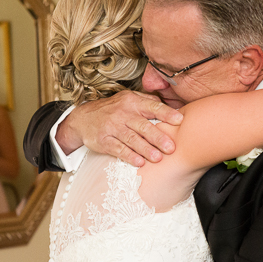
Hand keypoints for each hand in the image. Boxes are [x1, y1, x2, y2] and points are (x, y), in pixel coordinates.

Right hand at [56, 90, 183, 165]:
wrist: (83, 118)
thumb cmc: (112, 109)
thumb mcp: (128, 99)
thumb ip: (148, 101)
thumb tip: (172, 106)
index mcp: (132, 102)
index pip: (152, 107)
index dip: (166, 113)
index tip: (179, 120)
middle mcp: (123, 114)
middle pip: (143, 126)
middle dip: (158, 137)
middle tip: (171, 147)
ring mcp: (112, 127)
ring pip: (131, 139)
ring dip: (145, 149)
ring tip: (158, 158)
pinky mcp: (104, 141)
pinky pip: (118, 149)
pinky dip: (129, 156)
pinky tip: (139, 162)